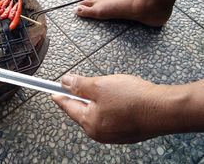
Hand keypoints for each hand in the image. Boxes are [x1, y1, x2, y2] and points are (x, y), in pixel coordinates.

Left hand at [52, 74, 168, 143]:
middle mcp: (99, 132)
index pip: (68, 106)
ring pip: (97, 113)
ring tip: (108, 89)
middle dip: (82, 97)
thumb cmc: (132, 98)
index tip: (52, 92)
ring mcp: (114, 134)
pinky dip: (109, 106)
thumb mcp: (99, 85)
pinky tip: (119, 98)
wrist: (163, 109)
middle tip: (84, 84)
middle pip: (82, 111)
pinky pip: (110, 117)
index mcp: (89, 122)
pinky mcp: (126, 131)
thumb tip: (65, 81)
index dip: (60, 95)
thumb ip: (79, 84)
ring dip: (97, 101)